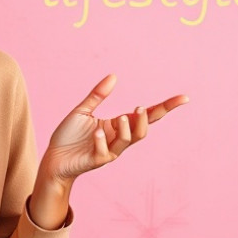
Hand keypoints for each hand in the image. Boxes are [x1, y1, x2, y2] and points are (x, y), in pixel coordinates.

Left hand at [40, 74, 187, 183]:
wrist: (54, 158)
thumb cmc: (69, 136)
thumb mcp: (83, 111)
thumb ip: (98, 95)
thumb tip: (114, 76)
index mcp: (117, 125)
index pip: (146, 115)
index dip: (165, 107)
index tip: (184, 98)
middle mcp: (117, 138)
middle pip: (142, 130)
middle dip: (146, 120)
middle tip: (140, 108)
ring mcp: (108, 151)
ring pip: (127, 141)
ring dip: (127, 129)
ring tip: (121, 118)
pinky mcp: (96, 160)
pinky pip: (105, 152)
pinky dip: (102, 141)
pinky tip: (96, 133)